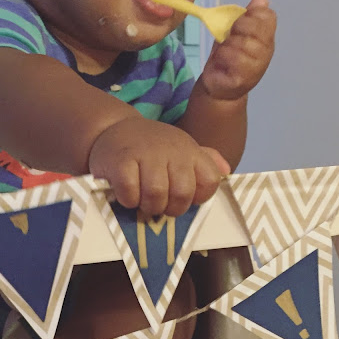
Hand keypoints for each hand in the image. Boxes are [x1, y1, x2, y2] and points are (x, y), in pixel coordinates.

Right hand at [88, 116, 229, 215]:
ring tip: (141, 201)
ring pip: (156, 195)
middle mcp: (172, 150)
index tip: (180, 197)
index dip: (197, 198)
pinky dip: (128, 200)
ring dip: (148, 206)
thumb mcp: (180, 150)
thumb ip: (204, 161)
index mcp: (190, 151)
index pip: (210, 181)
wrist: (113, 129)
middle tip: (158, 204)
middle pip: (182, 193)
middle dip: (170, 208)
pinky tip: (125, 194)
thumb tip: (225, 172)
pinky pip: (130, 193)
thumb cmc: (149, 148)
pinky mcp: (121, 161)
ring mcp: (146, 154)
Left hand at [200, 0, 275, 100]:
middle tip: (229, 40)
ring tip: (225, 55)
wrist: (218, 86)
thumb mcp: (236, 33)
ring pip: (240, 43)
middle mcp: (266, 51)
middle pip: (253, 27)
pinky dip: (222, 57)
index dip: (250, 16)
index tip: (238, 25)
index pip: (267, 16)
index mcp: (267, 38)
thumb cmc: (227, 59)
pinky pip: (231, 57)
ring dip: (226, 46)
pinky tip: (222, 64)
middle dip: (236, 29)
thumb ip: (247, 16)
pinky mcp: (243, 78)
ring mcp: (257, 66)